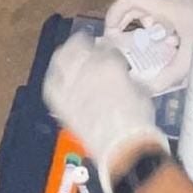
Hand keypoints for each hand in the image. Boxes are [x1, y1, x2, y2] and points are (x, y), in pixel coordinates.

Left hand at [43, 33, 167, 192]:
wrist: (122, 147)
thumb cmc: (137, 122)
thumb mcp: (141, 93)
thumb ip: (130, 81)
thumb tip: (126, 81)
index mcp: (110, 63)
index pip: (107, 49)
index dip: (109, 52)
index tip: (111, 56)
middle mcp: (87, 67)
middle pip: (80, 45)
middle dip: (85, 44)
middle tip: (87, 48)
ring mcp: (71, 83)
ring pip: (62, 57)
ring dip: (66, 54)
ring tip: (69, 57)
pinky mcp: (60, 101)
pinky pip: (51, 83)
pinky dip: (54, 78)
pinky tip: (58, 78)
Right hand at [104, 0, 192, 91]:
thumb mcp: (191, 56)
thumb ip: (169, 75)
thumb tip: (149, 91)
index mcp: (164, 5)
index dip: (115, 12)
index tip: (111, 30)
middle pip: (140, 7)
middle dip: (133, 26)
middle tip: (131, 44)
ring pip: (157, 10)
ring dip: (155, 28)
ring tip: (164, 47)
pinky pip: (171, 9)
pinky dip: (168, 24)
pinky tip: (180, 41)